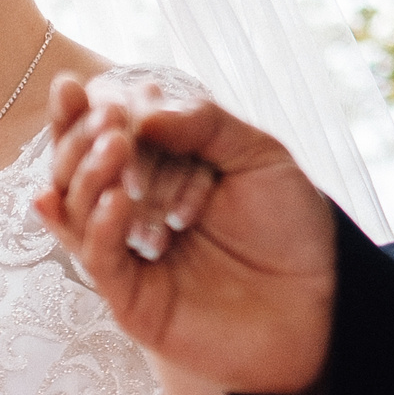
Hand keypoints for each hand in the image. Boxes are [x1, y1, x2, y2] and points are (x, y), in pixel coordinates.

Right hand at [33, 69, 337, 394]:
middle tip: (106, 118)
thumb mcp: (260, 157)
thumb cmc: (289, 231)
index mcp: (156, 170)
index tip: (85, 89)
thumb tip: (145, 111)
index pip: (105, 135)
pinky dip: (100, 226)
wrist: (318, 305)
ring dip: (88, 174)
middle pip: (76, 169)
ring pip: (77, 210)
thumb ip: (206, 125)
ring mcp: (126, 253)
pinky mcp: (129, 297)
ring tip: (115, 147)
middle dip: (81, 138)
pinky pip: (98, 258)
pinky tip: (117, 199)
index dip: (90, 112)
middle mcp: (130, 208)